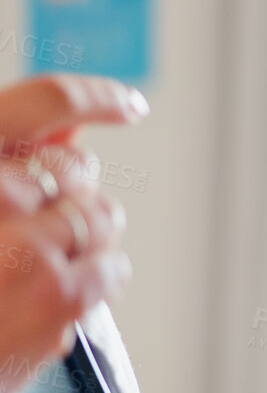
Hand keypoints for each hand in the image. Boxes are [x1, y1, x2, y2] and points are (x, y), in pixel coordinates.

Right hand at [0, 75, 146, 392]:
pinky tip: (58, 296)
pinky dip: (98, 281)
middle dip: (72, 194)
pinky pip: (112, 268)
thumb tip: (72, 125)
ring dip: (89, 240)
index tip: (129, 105)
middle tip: (43, 229)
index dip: (95, 96)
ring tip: (45, 267)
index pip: (45, 100)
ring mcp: (21, 244)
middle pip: (78, 168)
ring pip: (102, 216)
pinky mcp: (54, 292)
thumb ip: (9, 160)